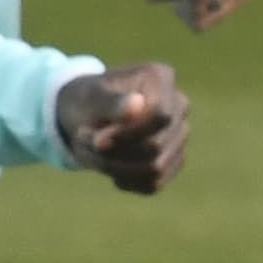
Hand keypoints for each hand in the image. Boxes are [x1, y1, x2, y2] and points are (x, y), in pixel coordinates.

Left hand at [53, 61, 190, 195]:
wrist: (87, 115)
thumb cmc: (88, 100)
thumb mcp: (91, 98)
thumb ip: (112, 102)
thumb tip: (137, 105)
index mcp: (161, 78)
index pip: (159, 116)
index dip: (128, 134)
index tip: (97, 141)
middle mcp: (178, 105)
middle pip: (155, 146)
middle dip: (114, 152)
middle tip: (82, 141)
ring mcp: (180, 134)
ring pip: (155, 169)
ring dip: (115, 168)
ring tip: (92, 153)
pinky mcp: (174, 160)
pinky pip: (153, 184)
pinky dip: (125, 181)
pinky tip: (109, 167)